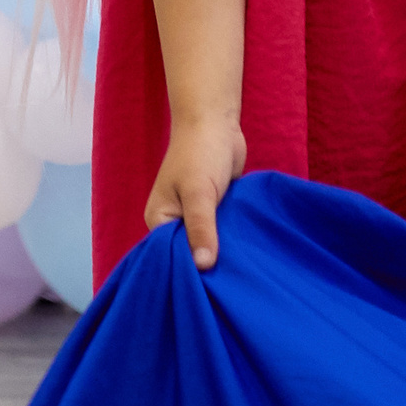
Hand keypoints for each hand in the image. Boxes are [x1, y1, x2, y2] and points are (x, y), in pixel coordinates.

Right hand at [145, 114, 244, 269]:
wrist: (215, 120)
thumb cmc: (200, 153)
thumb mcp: (199, 194)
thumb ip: (201, 229)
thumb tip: (203, 267)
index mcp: (159, 219)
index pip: (170, 256)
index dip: (189, 270)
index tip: (210, 285)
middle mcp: (174, 221)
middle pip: (190, 252)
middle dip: (209, 262)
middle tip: (231, 281)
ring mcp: (195, 215)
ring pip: (209, 242)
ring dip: (223, 250)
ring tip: (241, 271)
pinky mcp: (215, 209)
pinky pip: (222, 231)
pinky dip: (231, 238)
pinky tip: (246, 251)